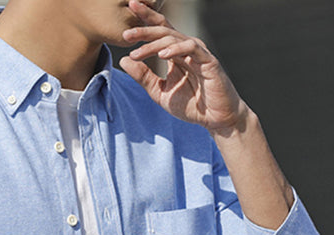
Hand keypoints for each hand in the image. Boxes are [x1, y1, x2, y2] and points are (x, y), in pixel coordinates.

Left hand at [120, 0, 248, 134]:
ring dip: (153, 45)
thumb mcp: (160, 92)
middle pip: (163, 30)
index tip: (129, 9)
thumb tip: (123, 60)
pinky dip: (176, 49)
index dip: (145, 19)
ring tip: (136, 53)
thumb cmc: (192, 105)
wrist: (215, 119)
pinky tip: (162, 55)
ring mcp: (198, 52)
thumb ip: (143, 77)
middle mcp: (186, 48)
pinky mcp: (208, 61)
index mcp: (175, 52)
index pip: (159, 30)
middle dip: (144, 29)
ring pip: (173, 38)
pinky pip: (191, 48)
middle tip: (125, 33)